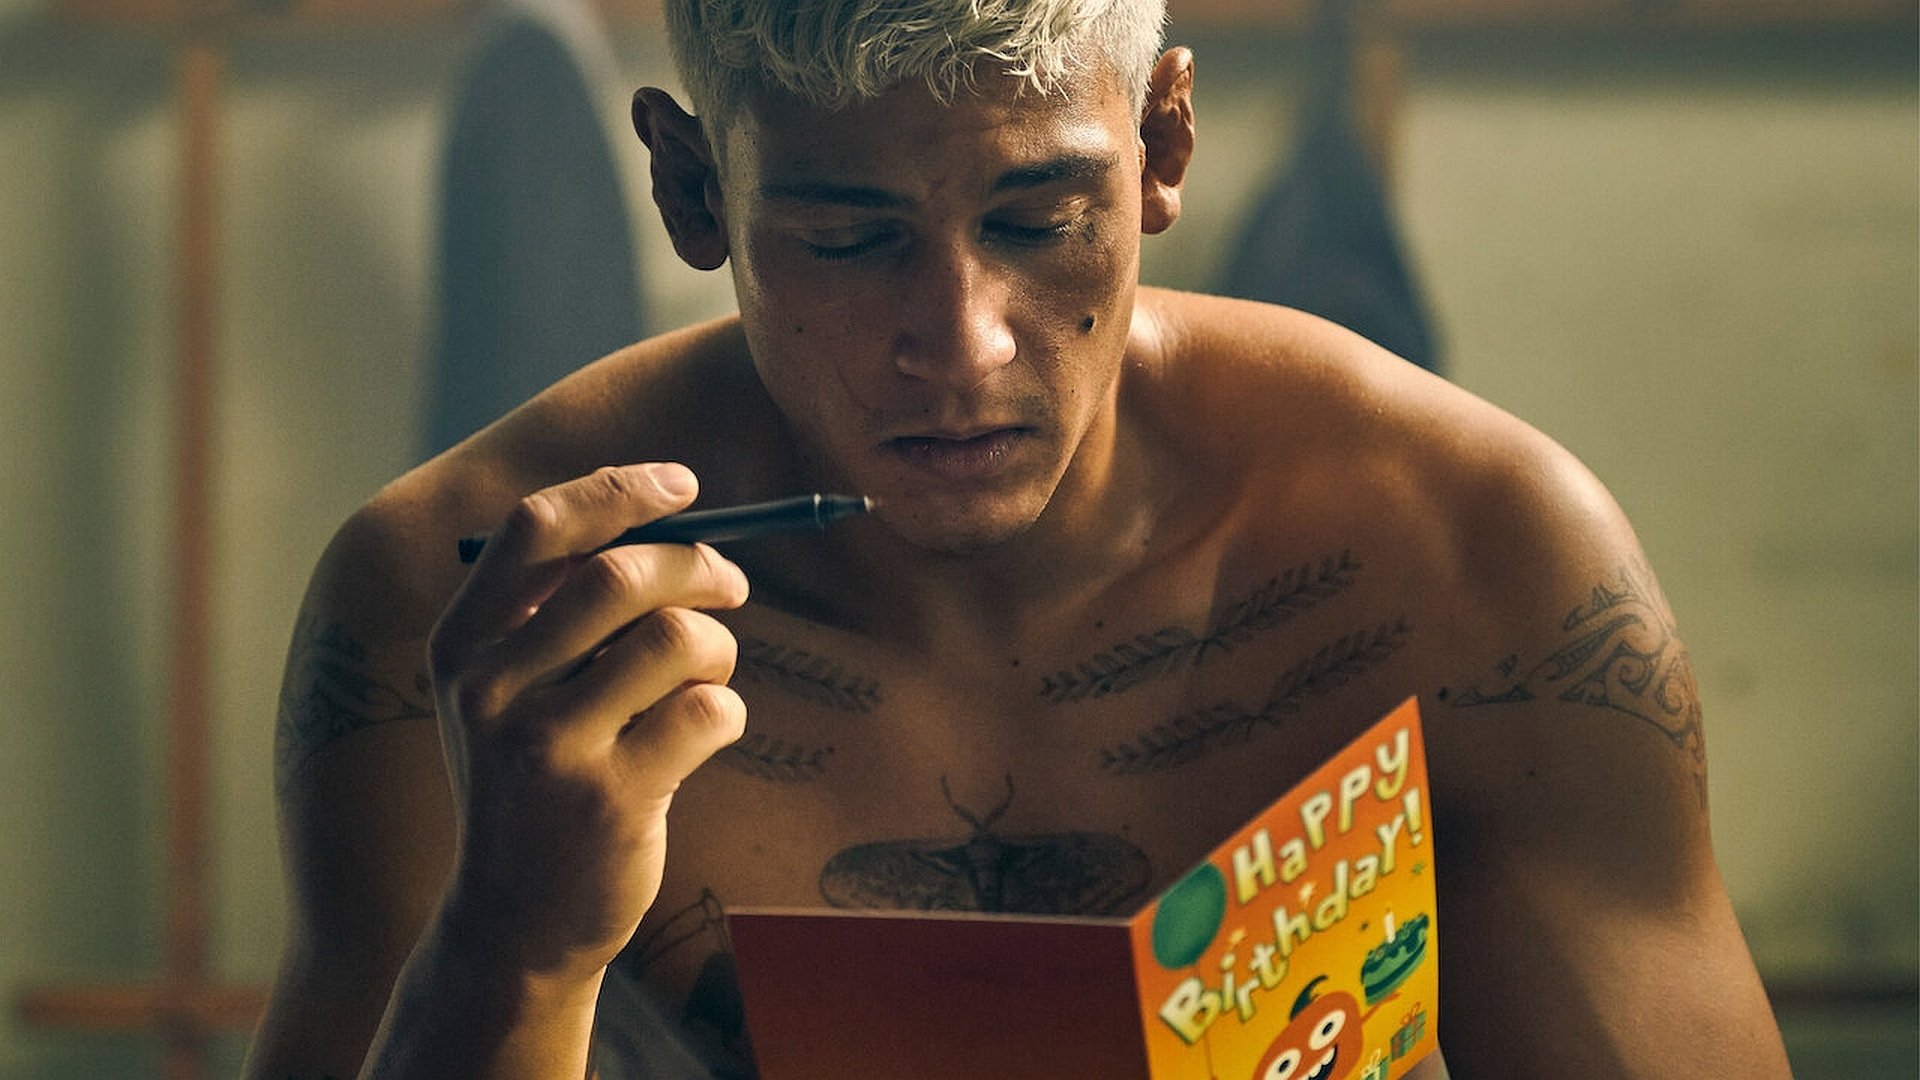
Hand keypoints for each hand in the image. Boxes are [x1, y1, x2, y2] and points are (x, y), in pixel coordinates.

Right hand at [424, 463, 749, 985]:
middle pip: (622, 574)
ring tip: (707, 675)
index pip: (537, 528)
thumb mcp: (512, 694)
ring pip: (677, 638)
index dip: (620, 490)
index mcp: (462, 645)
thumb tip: (675, 522)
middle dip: (699, 566)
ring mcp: (548, 746)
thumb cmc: (535, 782)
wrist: (513, 926)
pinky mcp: (609, 798)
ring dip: (717, 646)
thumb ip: (562, 613)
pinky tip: (704, 735)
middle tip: (732, 585)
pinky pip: (710, 710)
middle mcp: (491, 688)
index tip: (685, 485)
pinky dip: (727, 711)